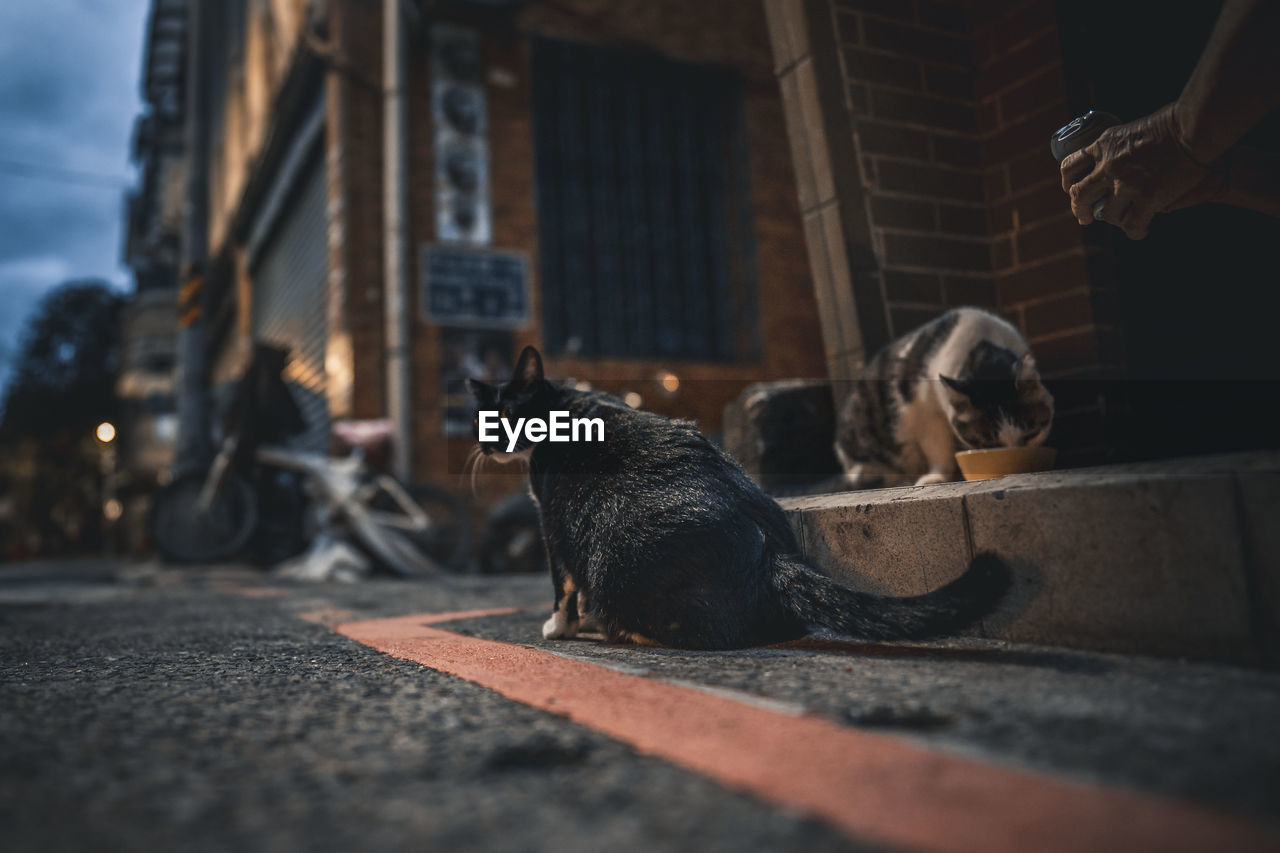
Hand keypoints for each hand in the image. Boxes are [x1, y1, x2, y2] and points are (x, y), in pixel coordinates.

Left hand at [1060, 104, 1213, 238]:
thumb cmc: (1174, 122)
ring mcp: (1125, 184)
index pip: (1070, 166)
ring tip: (1123, 221)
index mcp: (1103, 146)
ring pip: (1106, 214)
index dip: (1068, 181)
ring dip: (1113, 220)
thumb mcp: (1133, 129)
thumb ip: (1119, 147)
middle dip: (1080, 210)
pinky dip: (1136, 231)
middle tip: (1084, 218)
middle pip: (1080, 195)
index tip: (1071, 189)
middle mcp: (1108, 166)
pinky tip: (1141, 230)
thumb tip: (1116, 159)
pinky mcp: (1147, 198)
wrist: (1195, 126)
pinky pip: (1133, 224)